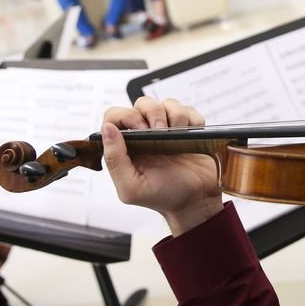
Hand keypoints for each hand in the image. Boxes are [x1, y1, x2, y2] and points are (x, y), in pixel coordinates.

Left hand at [100, 98, 221, 235]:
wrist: (196, 202)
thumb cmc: (163, 197)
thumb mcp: (132, 187)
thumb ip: (115, 160)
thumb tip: (108, 129)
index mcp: (127, 147)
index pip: (115, 117)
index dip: (126, 115)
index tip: (140, 127)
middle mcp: (146, 135)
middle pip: (142, 104)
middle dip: (153, 112)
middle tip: (161, 132)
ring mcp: (168, 130)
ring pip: (167, 103)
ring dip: (175, 115)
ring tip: (178, 135)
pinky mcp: (188, 128)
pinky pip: (189, 110)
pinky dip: (192, 120)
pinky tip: (190, 135)